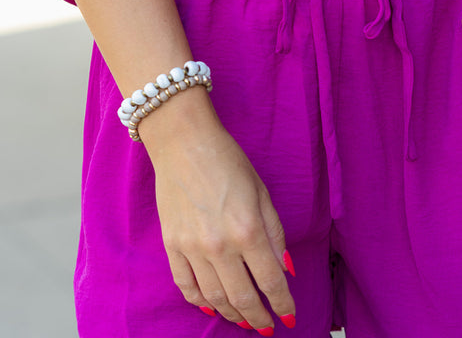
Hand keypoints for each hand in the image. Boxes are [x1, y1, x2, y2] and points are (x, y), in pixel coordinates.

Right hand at [141, 91, 295, 331]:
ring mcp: (192, 248)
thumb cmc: (228, 160)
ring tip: (244, 321)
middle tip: (267, 327)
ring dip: (232, 315)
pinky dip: (199, 302)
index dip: (282, 304)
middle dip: (258, 318)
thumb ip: (274, 233)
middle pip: (242, 298)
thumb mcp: (262, 192)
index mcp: (248, 229)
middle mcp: (220, 245)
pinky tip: (211, 307)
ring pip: (214, 298)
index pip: (270, 281)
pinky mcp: (171, 245)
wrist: (184, 142)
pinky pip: (186, 285)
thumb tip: (283, 269)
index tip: (289, 317)